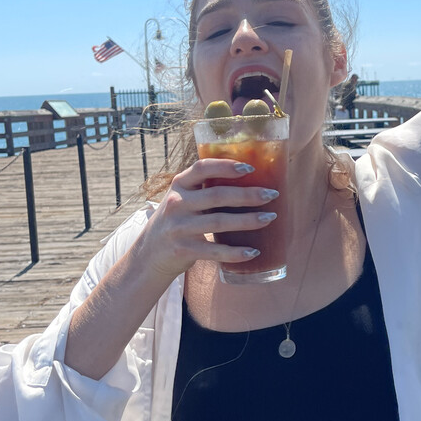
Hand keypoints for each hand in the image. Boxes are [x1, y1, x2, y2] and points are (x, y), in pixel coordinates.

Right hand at [137, 158, 279, 282]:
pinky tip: (253, 252)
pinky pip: (214, 251)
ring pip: (219, 222)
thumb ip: (204, 190)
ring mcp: (179, 227)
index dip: (226, 166)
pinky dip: (235, 252)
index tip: (250, 168)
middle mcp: (177, 203)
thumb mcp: (182, 199)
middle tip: (272, 195)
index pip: (202, 168)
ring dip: (248, 220)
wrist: (148, 254)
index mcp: (179, 185)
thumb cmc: (176, 221)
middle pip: (218, 195)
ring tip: (270, 218)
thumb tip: (249, 180)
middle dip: (248, 194)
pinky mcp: (183, 249)